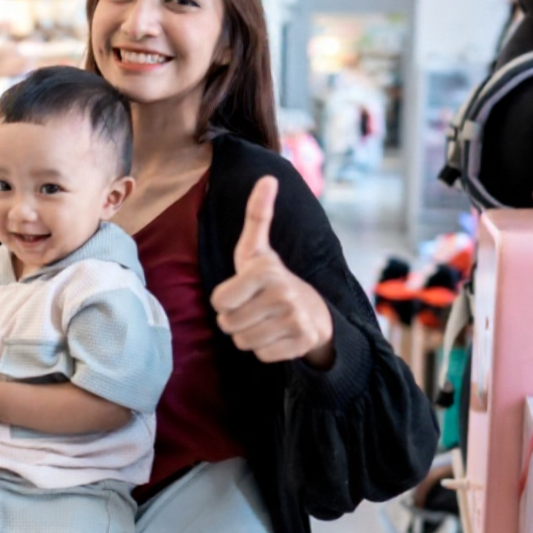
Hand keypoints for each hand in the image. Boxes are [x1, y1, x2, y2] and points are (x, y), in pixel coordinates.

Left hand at [210, 176, 334, 367]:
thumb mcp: (257, 248)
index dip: (224, 301)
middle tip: (253, 308)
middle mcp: (282, 293)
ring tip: (264, 320)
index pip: (218, 302)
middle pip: (228, 325)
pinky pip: (262, 356)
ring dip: (249, 335)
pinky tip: (277, 334)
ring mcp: (295, 318)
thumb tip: (267, 177)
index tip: (242, 291)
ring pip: (244, 342)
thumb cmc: (272, 278)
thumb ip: (257, 215)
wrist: (313, 310)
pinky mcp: (302, 342)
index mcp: (265, 269)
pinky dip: (266, 349)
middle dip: (235, 320)